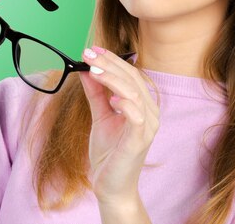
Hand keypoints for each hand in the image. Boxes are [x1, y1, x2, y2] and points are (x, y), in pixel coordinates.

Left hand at [79, 45, 159, 204]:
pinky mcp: (140, 141)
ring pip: (134, 93)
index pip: (130, 74)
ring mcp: (147, 126)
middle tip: (88, 54)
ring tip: (94, 70)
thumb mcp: (99, 116)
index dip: (112, 60)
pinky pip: (137, 117)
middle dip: (109, 64)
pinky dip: (125, 104)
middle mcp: (149, 112)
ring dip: (113, 79)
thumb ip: (95, 93)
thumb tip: (86, 69)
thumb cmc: (108, 152)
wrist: (110, 185)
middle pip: (132, 79)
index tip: (91, 50)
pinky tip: (111, 99)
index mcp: (142, 104)